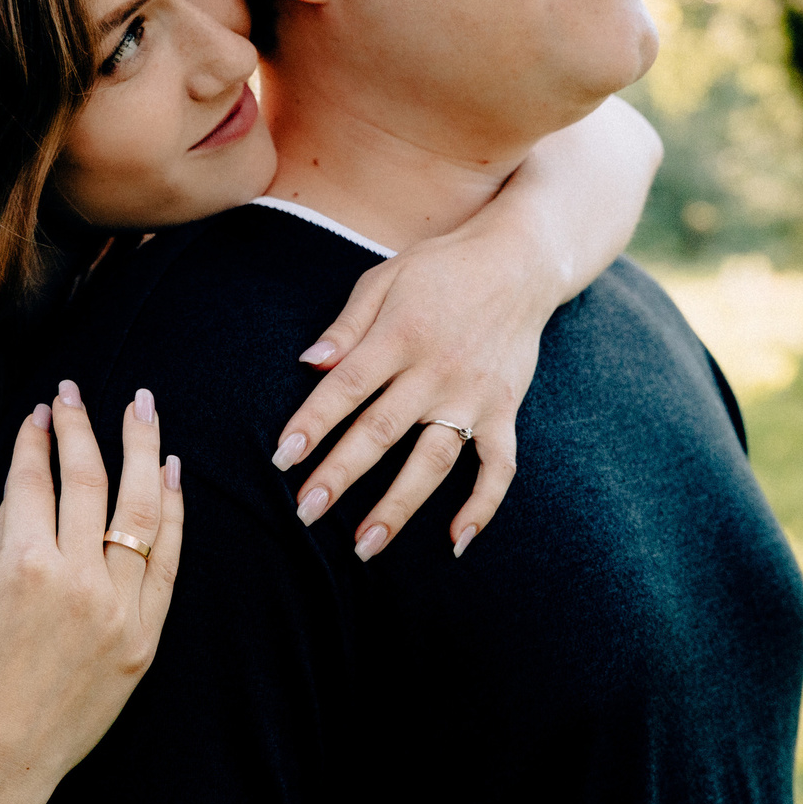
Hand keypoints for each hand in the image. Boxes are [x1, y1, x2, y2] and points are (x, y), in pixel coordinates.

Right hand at [0, 381, 182, 803]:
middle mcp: (77, 580)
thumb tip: (30, 474)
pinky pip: (167, 560)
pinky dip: (172, 511)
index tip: (43, 409)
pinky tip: (170, 471)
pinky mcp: (144, 635)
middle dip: (84, 427)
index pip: (36, 479)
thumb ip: (3, 532)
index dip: (38, 438)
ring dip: (142, 449)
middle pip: (91, 481)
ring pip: (140, 510)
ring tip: (142, 407)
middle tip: (81, 392)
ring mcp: (117, 608)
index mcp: (24, 566)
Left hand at [268, 232, 537, 560]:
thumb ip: (347, 324)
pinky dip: (482, 505)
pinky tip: (456, 541)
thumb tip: (308, 364)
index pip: (346, 387)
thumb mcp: (386, 277)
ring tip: (366, 544)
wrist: (520, 259)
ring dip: (399, 505)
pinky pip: (497, 467)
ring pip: (433, 460)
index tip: (282, 459)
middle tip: (306, 512)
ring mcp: (473, 395)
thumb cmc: (442, 268)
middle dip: (341, 474)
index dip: (312, 424)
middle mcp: (436, 370)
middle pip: (381, 431)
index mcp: (400, 334)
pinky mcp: (504, 410)